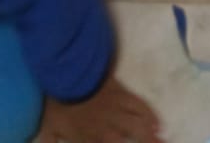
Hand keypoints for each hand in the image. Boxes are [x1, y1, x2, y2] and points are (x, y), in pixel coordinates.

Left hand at [40, 76, 161, 142]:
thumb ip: (50, 142)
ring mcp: (117, 110)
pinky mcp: (122, 94)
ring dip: (151, 135)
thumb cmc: (56, 102)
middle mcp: (108, 128)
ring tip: (162, 141)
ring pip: (139, 125)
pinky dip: (149, 115)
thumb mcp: (48, 129)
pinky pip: (140, 105)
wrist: (68, 74)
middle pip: (130, 140)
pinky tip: (157, 122)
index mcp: (90, 138)